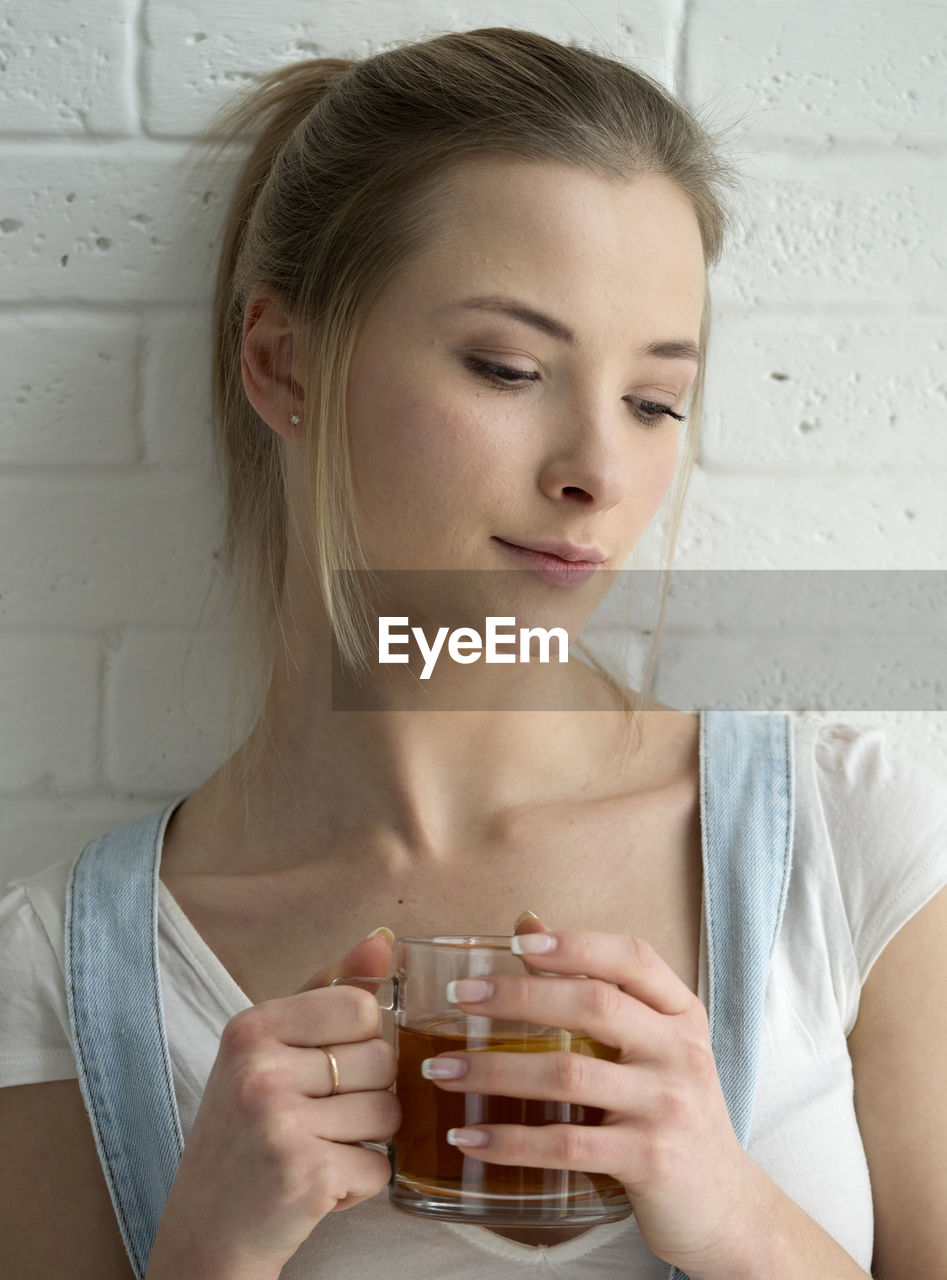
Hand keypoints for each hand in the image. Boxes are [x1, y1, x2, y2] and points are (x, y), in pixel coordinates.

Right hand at [149, 930, 399, 1276]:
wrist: (206, 1232)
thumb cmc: (246, 1131)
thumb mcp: (271, 1050)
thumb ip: (329, 990)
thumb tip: (384, 940)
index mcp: (250, 1028)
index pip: (361, 1006)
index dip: (361, 1041)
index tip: (324, 1067)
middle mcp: (259, 1071)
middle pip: (382, 1060)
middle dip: (367, 1095)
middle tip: (317, 1119)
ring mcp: (280, 1124)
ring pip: (388, 1114)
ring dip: (365, 1140)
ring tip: (317, 1149)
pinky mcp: (305, 1176)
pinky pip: (380, 1165)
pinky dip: (360, 1182)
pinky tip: (316, 1184)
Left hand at [427, 915, 763, 1274]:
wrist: (729, 1210)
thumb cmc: (673, 1115)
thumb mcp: (653, 1047)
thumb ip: (598, 987)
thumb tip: (527, 925)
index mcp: (680, 1015)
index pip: (633, 958)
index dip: (576, 943)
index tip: (520, 941)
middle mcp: (679, 1051)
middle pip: (593, 1005)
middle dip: (516, 996)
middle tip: (458, 997)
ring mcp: (668, 1105)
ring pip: (568, 1075)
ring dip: (494, 1070)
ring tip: (441, 1070)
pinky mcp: (650, 1160)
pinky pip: (566, 1144)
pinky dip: (509, 1140)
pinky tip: (468, 1137)